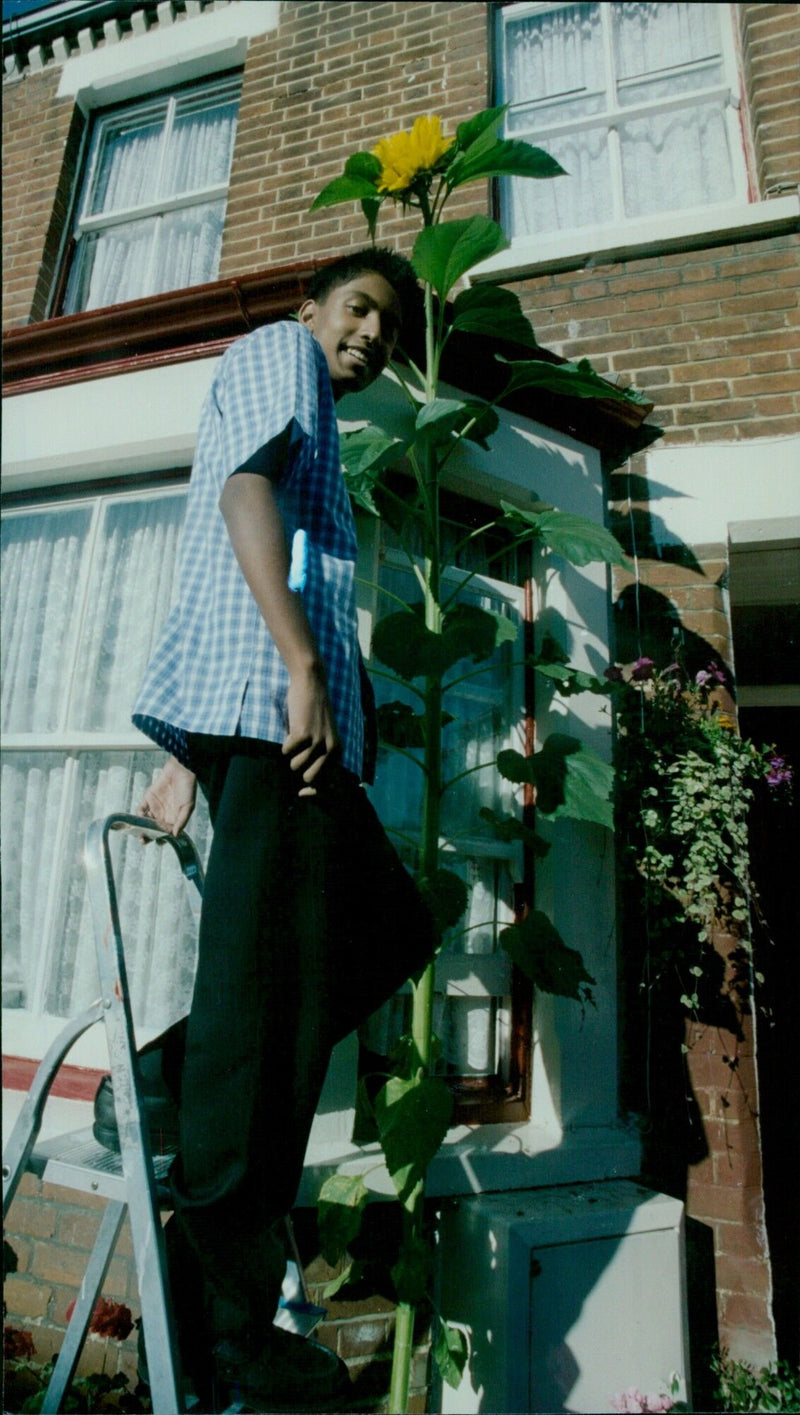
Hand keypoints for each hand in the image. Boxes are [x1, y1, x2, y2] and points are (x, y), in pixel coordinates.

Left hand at [138, 756, 196, 836]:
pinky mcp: (148, 798)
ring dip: (141, 827)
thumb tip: (175, 835)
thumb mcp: (188, 806)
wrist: (180, 770)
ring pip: (145, 821)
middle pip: (153, 829)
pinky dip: (138, 815)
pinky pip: (141, 809)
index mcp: (173, 818)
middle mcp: (163, 815)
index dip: (161, 838)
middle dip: (148, 836)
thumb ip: (181, 821)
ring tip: (139, 832)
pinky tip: (138, 819)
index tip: (158, 841)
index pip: (165, 832)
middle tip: (143, 840)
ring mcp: (155, 807)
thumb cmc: (188, 788)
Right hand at [282, 662, 339, 792]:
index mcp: (338, 751)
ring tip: (297, 736)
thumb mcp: (324, 734)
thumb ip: (320, 754)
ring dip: (292, 753)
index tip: (301, 795)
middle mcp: (330, 749)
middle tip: (298, 753)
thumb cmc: (315, 711)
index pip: (327, 782)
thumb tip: (306, 782)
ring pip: (295, 765)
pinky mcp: (303, 734)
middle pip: (309, 778)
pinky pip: (286, 751)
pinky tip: (292, 728)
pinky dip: (285, 742)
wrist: (312, 684)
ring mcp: (317, 742)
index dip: (313, 792)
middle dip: (300, 768)